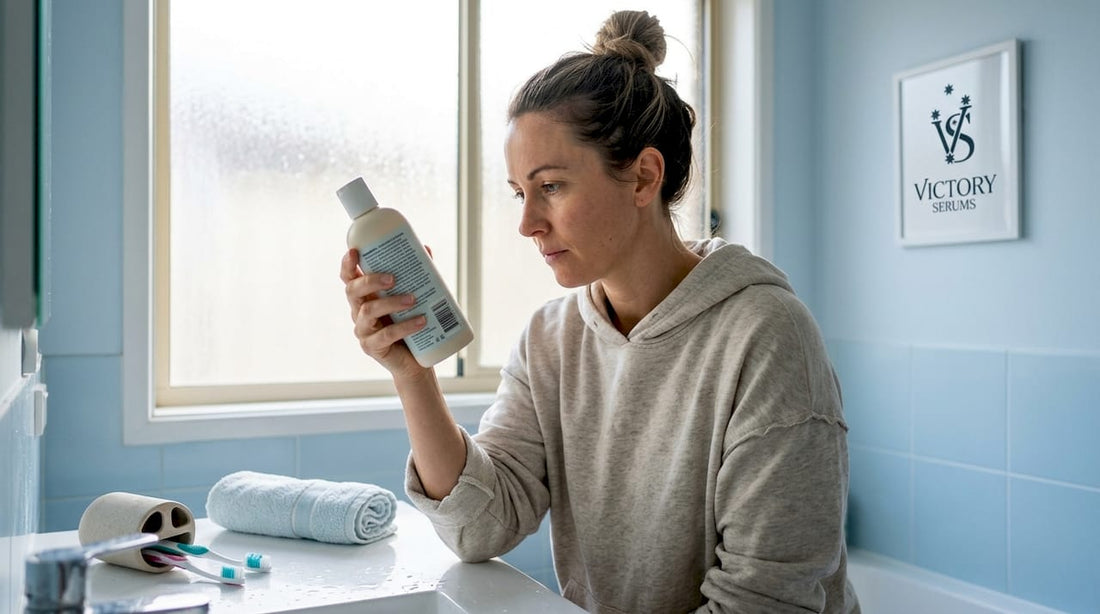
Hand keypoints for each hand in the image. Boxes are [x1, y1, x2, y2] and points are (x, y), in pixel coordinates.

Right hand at [340, 248, 429, 379]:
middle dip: (370, 281)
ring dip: (391, 303)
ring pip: (368, 311)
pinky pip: (386, 335)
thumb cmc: (412, 324)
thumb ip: (417, 275)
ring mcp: (363, 330)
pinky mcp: (372, 347)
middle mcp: (359, 312)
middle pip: (352, 291)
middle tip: (392, 278)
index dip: (347, 265)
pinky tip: (421, 321)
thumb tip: (426, 249)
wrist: (415, 360)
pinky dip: (405, 326)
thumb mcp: (414, 297)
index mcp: (365, 296)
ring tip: (413, 299)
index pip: (349, 278)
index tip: (354, 252)